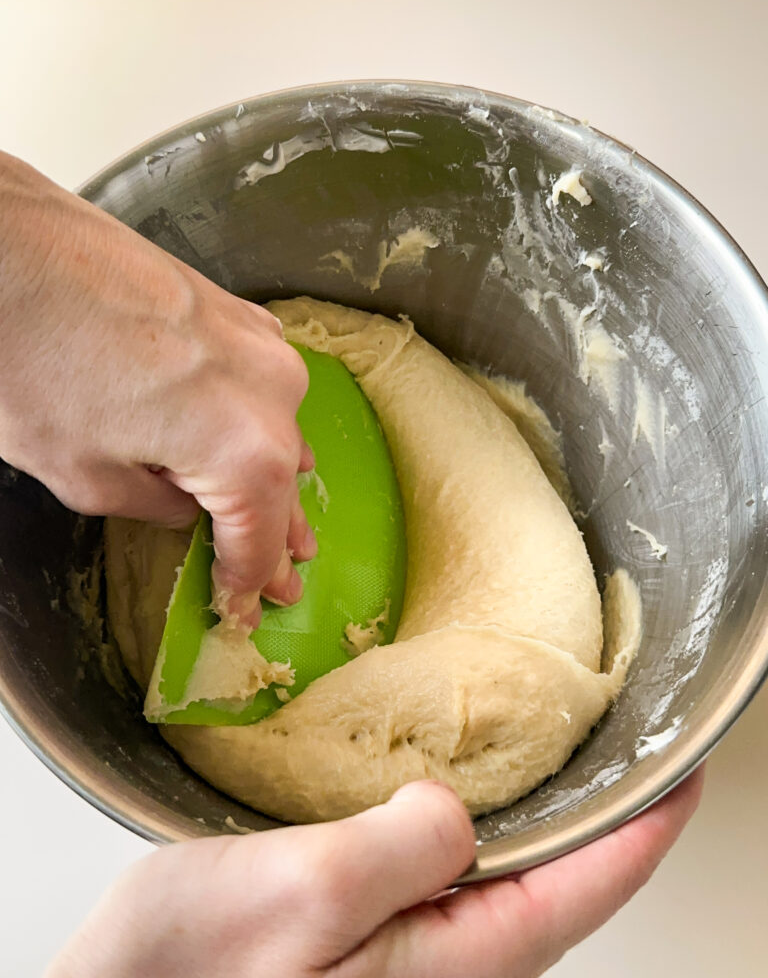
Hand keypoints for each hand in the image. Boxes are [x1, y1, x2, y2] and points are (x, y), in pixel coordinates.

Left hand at [0, 153, 315, 621]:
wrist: (8, 244)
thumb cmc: (31, 357)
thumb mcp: (85, 476)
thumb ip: (155, 506)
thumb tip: (183, 504)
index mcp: (246, 448)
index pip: (260, 537)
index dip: (247, 580)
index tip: (243, 609)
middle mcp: (274, 392)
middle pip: (282, 485)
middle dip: (277, 539)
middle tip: (281, 582)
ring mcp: (261, 343)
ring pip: (281, 432)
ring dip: (277, 481)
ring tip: (287, 525)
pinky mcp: (236, 311)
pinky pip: (264, 386)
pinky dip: (263, 425)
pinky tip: (261, 443)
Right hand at [47, 772, 703, 977]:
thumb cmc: (187, 971)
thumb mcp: (301, 894)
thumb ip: (400, 847)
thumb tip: (458, 806)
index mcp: (447, 966)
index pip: (581, 893)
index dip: (642, 832)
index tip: (682, 778)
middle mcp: (442, 971)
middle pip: (556, 891)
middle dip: (603, 823)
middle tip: (634, 758)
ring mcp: (408, 959)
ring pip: (507, 885)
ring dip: (545, 824)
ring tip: (571, 765)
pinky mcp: (372, 939)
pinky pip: (454, 882)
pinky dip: (482, 832)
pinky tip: (470, 797)